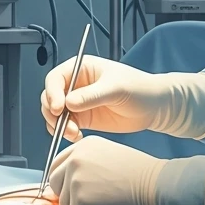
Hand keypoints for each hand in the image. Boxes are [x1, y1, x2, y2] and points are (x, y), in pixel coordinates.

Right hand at [40, 55, 204, 140]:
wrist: (155, 107)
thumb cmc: (139, 88)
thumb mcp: (116, 88)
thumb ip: (92, 95)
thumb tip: (69, 103)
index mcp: (81, 68)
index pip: (56, 78)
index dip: (52, 93)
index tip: (59, 108)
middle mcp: (76, 84)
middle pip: (50, 97)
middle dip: (53, 112)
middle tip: (65, 125)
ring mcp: (78, 102)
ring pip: (55, 114)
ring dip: (58, 125)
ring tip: (74, 133)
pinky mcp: (84, 118)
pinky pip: (65, 126)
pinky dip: (65, 133)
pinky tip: (77, 137)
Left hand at [48, 137, 204, 204]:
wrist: (159, 187)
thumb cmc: (141, 177)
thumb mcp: (108, 160)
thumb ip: (86, 167)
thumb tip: (64, 189)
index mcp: (84, 145)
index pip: (57, 165)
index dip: (67, 182)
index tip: (82, 191)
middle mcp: (75, 158)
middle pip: (55, 185)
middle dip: (71, 198)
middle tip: (97, 201)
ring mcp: (75, 179)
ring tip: (108, 204)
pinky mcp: (79, 201)